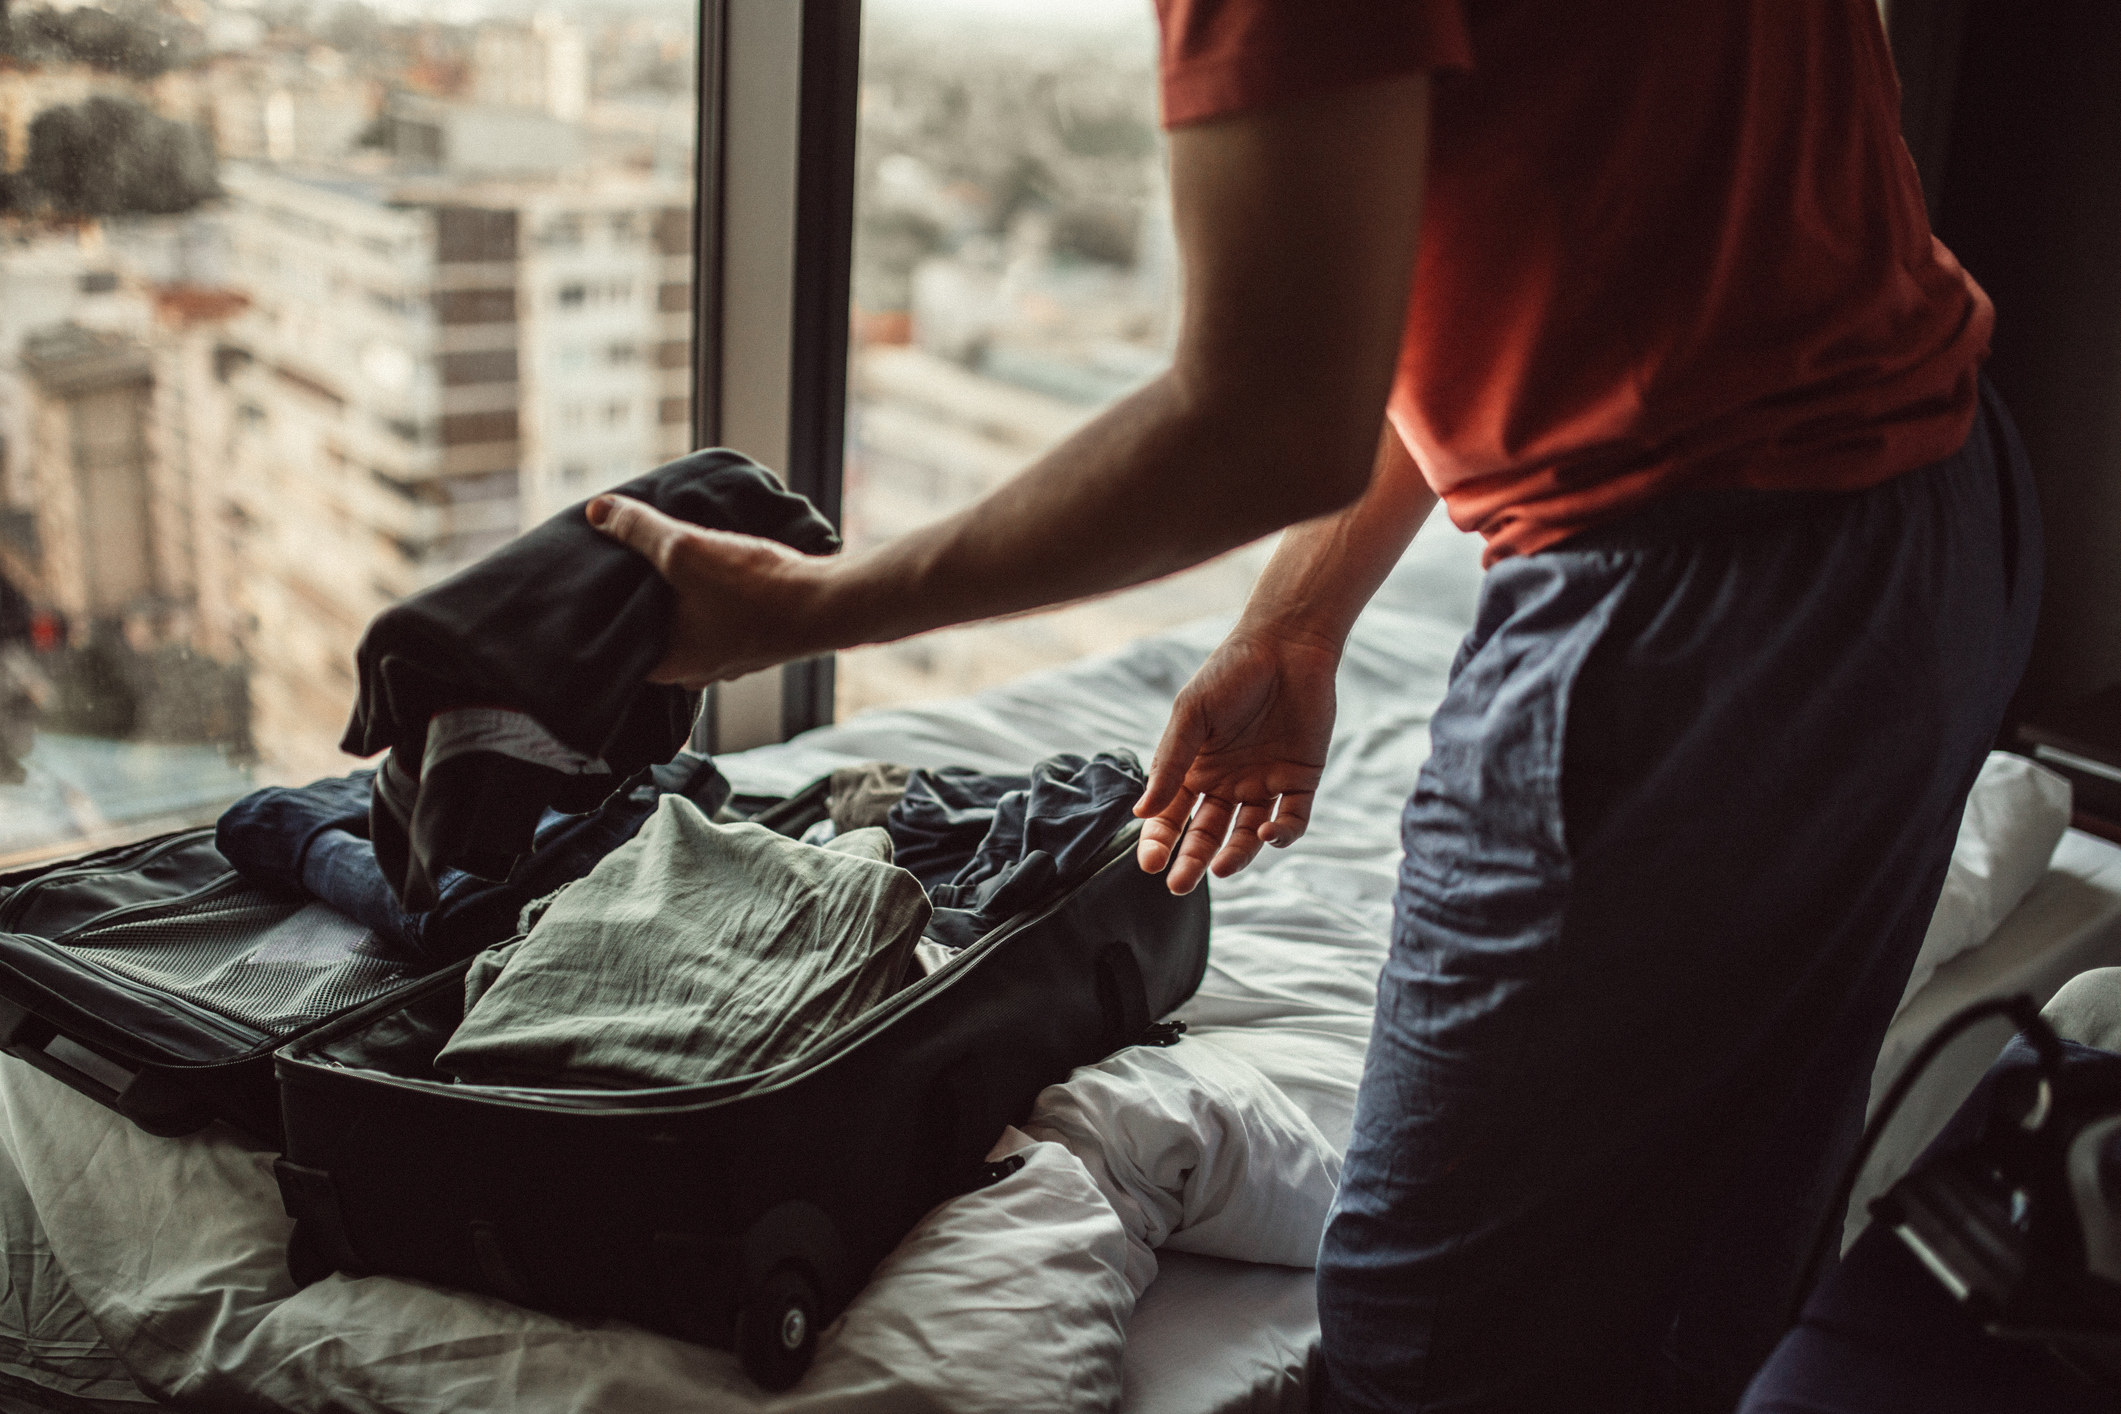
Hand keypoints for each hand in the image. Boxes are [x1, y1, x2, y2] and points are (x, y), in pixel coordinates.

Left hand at [588, 494, 833, 686]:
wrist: (828, 604)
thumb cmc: (754, 589)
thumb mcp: (684, 549)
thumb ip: (638, 529)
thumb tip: (597, 510)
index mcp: (670, 664)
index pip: (620, 648)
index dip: (608, 617)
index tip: (600, 589)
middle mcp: (697, 672)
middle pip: (655, 638)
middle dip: (646, 608)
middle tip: (632, 572)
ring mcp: (730, 662)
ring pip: (691, 631)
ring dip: (683, 605)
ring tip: (674, 569)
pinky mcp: (757, 644)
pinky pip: (722, 625)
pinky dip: (714, 605)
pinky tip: (718, 576)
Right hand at [1134, 625, 1337, 894]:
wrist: (1287, 644)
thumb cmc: (1230, 672)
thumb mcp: (1192, 715)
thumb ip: (1170, 763)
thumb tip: (1141, 811)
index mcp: (1194, 768)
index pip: (1171, 815)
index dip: (1159, 840)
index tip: (1150, 863)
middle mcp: (1227, 782)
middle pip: (1206, 833)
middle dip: (1192, 860)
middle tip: (1179, 886)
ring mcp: (1264, 782)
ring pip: (1247, 833)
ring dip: (1236, 854)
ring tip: (1222, 870)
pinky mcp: (1301, 779)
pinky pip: (1292, 818)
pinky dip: (1281, 832)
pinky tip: (1267, 832)